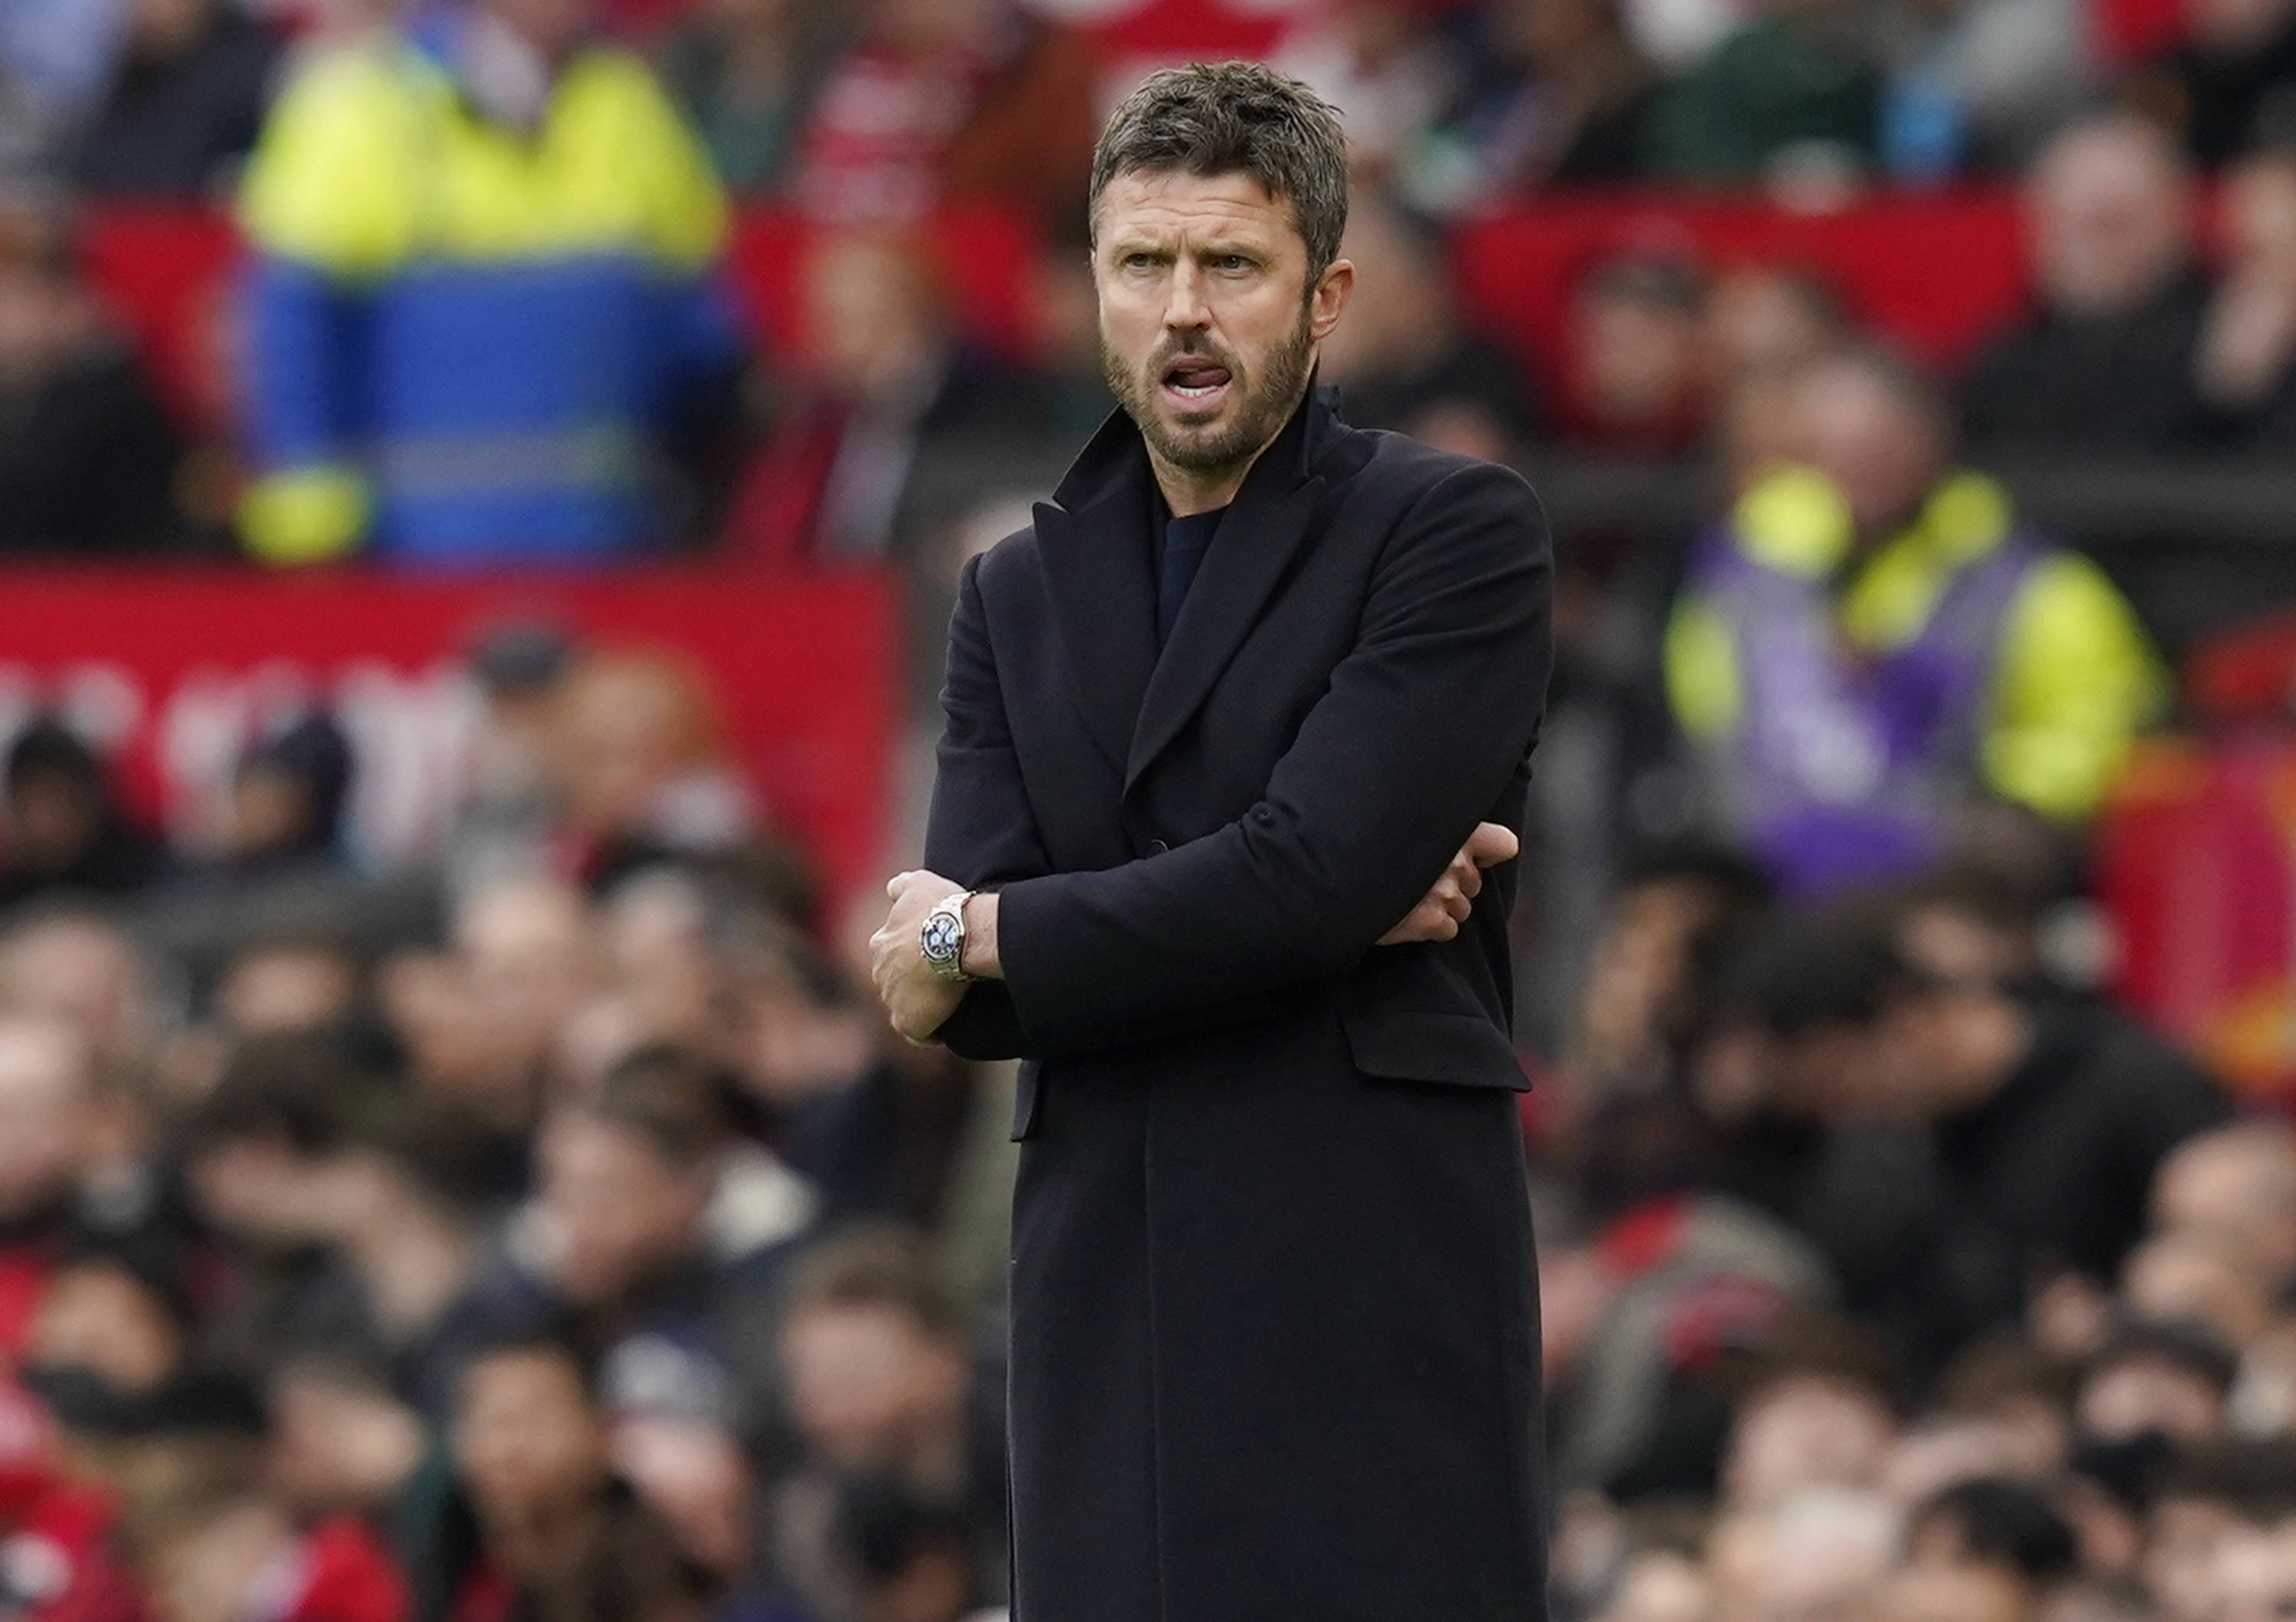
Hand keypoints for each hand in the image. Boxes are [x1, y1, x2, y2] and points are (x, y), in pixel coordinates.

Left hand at [869, 870, 967, 1041]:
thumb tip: (892, 889)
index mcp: (881, 944)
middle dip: (914, 983)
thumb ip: (901, 886)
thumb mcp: (919, 883)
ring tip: (948, 1001)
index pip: (893, 955)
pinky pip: (918, 1033)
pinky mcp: (907, 1022)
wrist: (957, 937)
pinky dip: (929, 1031)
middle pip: (896, 983)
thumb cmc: (941, 908)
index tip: (935, 956)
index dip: (913, 958)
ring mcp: (891, 999)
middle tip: (943, 979)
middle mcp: (880, 972)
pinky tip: (946, 1024)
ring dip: (922, 1006)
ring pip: (904, 1007)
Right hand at [1379, 821, 1518, 945]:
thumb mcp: (1402, 823)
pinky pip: (1448, 929)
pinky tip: (1407, 915)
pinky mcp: (1431, 920)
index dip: (1488, 853)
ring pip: (1462, 908)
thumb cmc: (1366, 847)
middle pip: (1475, 882)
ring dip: (1442, 907)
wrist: (1338, 879)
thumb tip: (1455, 841)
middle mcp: (1455, 861)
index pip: (1503, 845)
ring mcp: (1445, 893)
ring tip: (1410, 898)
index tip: (1474, 856)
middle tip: (1420, 880)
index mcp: (1454, 830)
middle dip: (1455, 884)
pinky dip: (1431, 928)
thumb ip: (1433, 828)